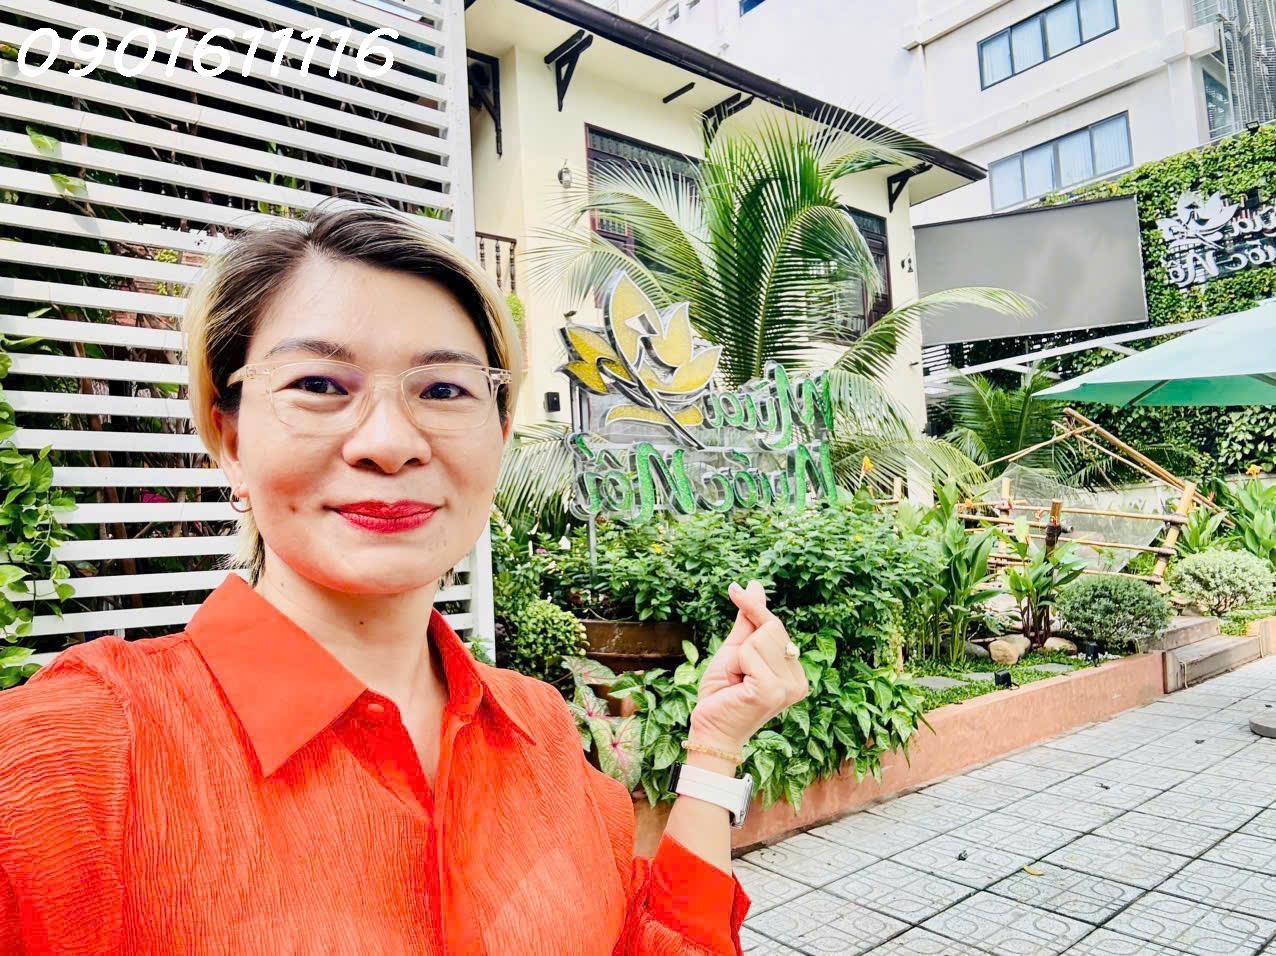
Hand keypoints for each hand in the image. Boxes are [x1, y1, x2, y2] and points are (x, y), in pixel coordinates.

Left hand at [688, 580, 809, 754]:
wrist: (709, 729)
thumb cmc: (722, 693)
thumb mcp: (735, 650)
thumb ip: (748, 620)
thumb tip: (755, 585)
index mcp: (794, 672)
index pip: (775, 627)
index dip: (753, 608)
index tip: (734, 587)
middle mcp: (799, 681)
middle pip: (770, 629)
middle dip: (743, 644)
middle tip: (736, 672)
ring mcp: (789, 687)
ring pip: (759, 639)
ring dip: (738, 656)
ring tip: (737, 681)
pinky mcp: (773, 690)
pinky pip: (749, 653)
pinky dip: (736, 664)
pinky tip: (737, 686)